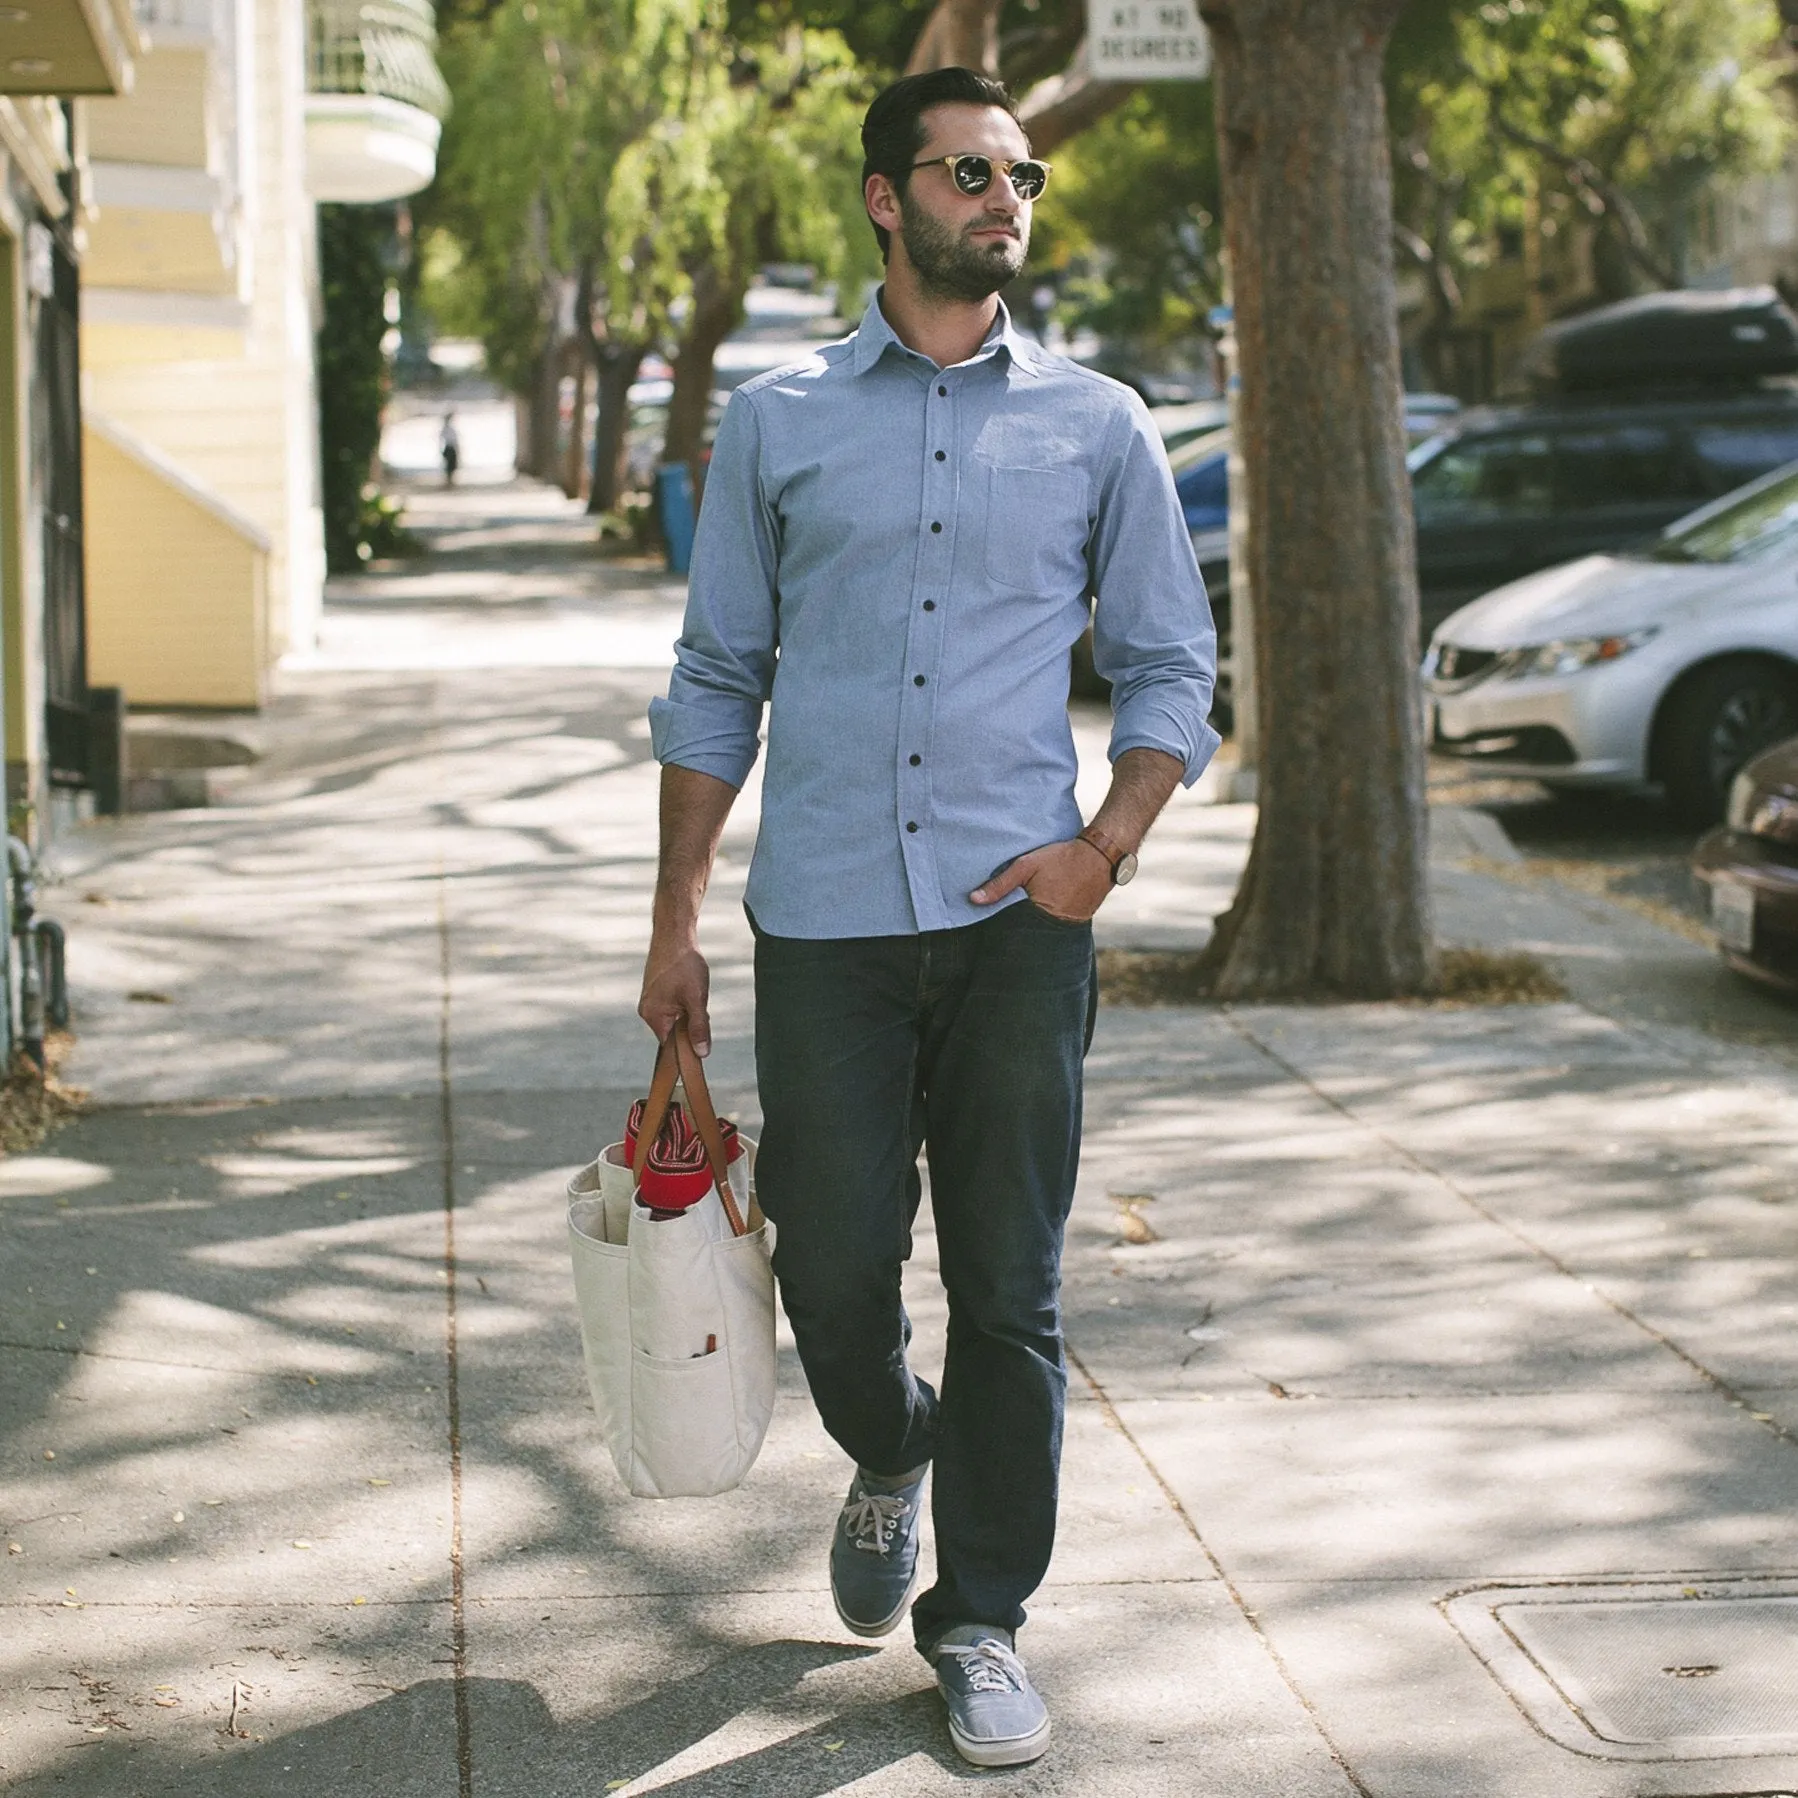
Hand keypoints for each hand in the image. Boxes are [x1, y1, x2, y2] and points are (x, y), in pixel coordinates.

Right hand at [639, 934, 711, 1053]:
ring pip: (675, 1018)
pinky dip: (684, 1001)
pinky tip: (689, 985)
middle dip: (690, 1024)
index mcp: (653, 1016)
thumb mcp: (697, 999)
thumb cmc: (684, 964)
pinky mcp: (655, 992)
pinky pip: (672, 1006)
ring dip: (688, 1011)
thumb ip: (699, 1028)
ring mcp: (650, 1000)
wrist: (675, 935)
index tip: (702, 1038)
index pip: (671, 1046)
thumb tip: (702, 1053)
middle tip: (699, 1003)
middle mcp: (647, 1010)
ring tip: (692, 990)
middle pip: (674, 1032)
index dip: (688, 1045)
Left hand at [970, 837, 1111, 921]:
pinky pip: (1056, 928)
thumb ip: (1000, 884)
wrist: (1101, 856)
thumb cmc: (1061, 859)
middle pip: (1027, 936)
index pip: (1012, 932)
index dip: (1001, 931)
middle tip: (1001, 933)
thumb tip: (973, 900)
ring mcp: (1068, 927)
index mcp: (1038, 915)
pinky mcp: (1077, 923)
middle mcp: (1054, 927)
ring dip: (1032, 929)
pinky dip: (1047, 924)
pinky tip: (1040, 917)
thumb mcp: (1026, 866)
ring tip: (1021, 924)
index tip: (989, 933)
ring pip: (1042, 933)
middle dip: (1015, 933)